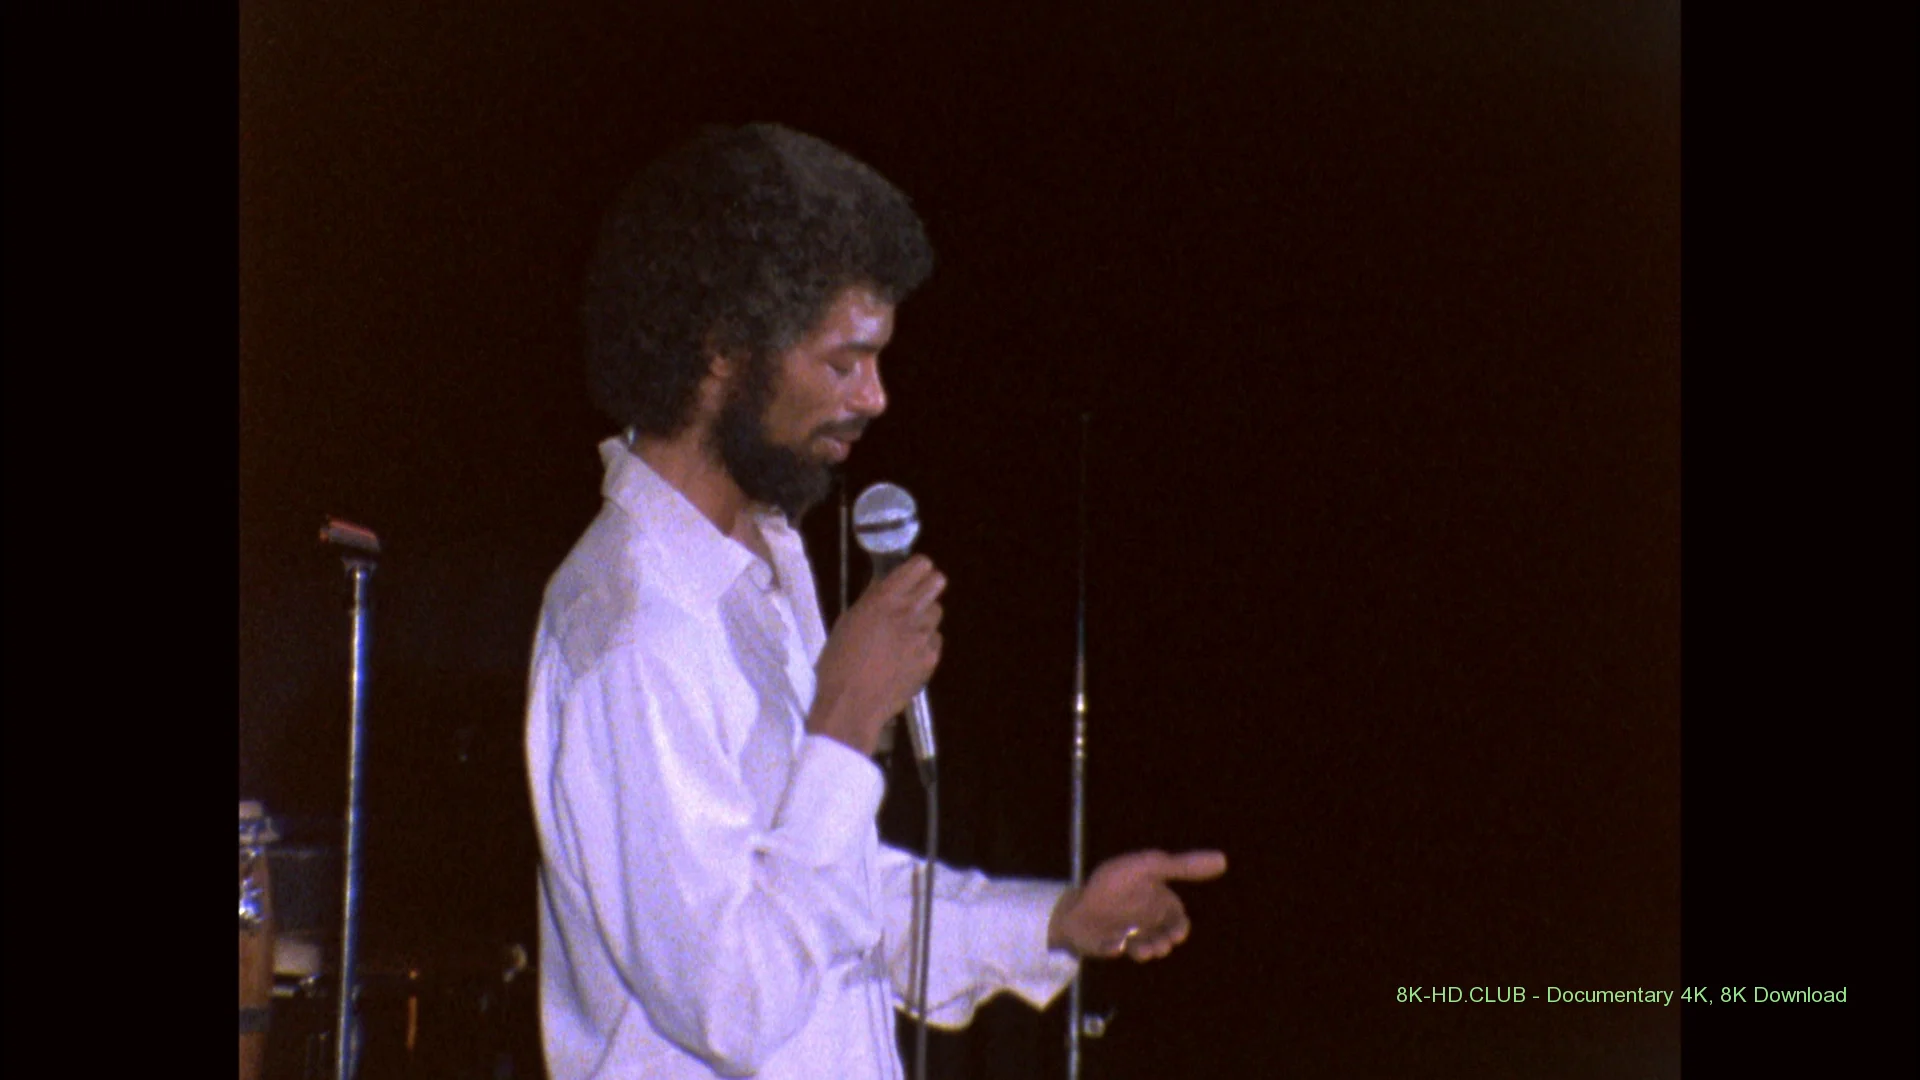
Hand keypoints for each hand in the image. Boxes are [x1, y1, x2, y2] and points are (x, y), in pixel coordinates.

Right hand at [809, 555, 946, 754]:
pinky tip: (907, 657)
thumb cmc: (839, 662)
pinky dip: (925, 644)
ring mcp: (923, 636)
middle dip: (927, 587)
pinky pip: (935, 641)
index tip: (911, 576)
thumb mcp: (848, 621)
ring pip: (936, 613)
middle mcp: (909, 612)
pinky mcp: (931, 659)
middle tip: (914, 599)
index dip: (917, 568)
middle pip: (937, 583)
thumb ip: (871, 600)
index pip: (920, 565)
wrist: (851, 705)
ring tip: (906, 634)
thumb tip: (883, 584)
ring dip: (924, 617)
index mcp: (884, 599)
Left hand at [1048, 849, 1227, 961]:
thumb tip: (1224, 860)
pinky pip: (1116, 950)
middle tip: (1154, 942)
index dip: (1179, 928)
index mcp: (1157, 902)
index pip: (1179, 921)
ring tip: (1134, 945)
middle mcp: (1147, 920)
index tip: (1175, 932)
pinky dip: (1115, 948)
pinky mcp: (1111, 945)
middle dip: (1163, 942)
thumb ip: (1183, 866)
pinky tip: (1112, 943)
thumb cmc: (1113, 882)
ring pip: (1147, 949)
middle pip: (1166, 938)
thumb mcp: (1148, 867)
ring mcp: (1129, 934)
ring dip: (1145, 949)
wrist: (1075, 896)